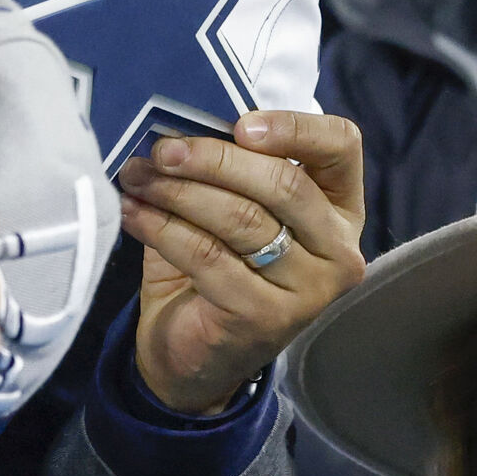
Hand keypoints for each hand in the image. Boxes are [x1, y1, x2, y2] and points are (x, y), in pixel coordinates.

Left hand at [118, 110, 368, 413]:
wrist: (195, 357)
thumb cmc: (218, 267)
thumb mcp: (237, 208)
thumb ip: (232, 168)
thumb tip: (182, 117)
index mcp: (340, 209)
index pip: (341, 147)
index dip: (294, 127)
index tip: (239, 123)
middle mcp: (338, 250)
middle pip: (283, 183)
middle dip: (214, 158)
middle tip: (162, 149)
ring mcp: (307, 290)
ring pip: (241, 219)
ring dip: (179, 191)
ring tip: (138, 177)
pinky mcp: (264, 318)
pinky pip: (207, 256)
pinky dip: (162, 228)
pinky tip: (135, 213)